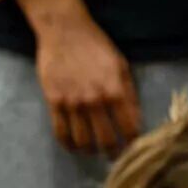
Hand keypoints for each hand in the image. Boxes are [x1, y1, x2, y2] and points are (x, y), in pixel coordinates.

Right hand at [34, 14, 140, 154]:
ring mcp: (72, 103)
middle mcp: (94, 101)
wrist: (64, 31)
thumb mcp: (120, 65)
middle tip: (114, 156)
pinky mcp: (54, 102)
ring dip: (89, 150)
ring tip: (93, 151)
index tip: (133, 148)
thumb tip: (133, 118)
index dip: (133, 142)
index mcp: (115, 91)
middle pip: (105, 139)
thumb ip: (128, 92)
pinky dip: (68, 144)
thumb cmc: (96, 45)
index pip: (129, 127)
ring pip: (82, 140)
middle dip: (112, 152)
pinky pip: (60, 131)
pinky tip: (73, 147)